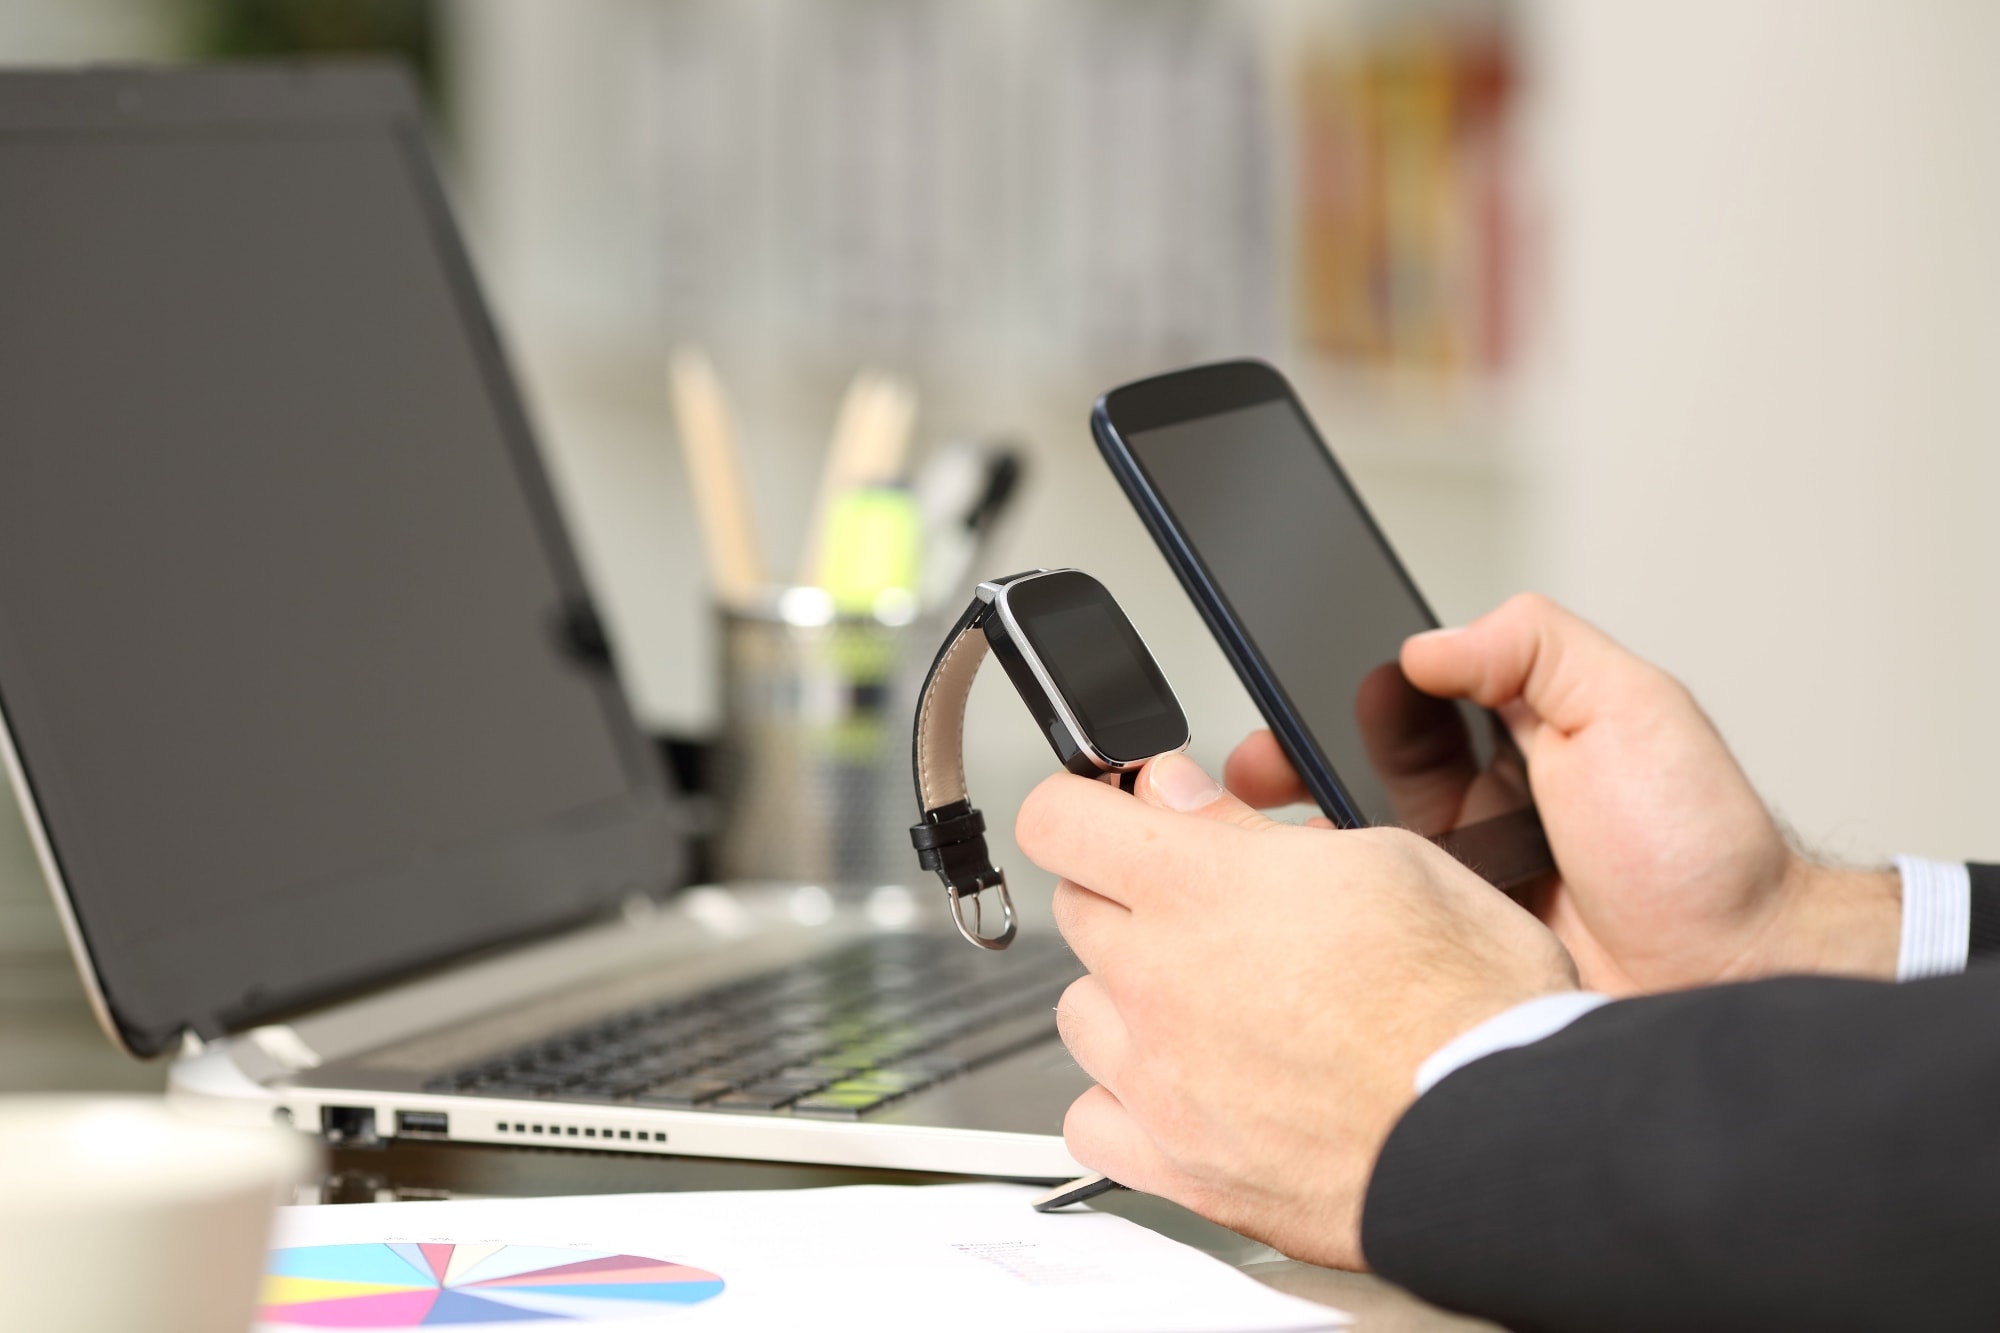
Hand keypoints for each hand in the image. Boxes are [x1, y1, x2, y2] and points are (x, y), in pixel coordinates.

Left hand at [1017, 753, 1575, 1269]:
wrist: (1506, 1137)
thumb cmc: (1471, 1003)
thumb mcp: (1383, 860)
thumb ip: (1248, 824)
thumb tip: (1176, 794)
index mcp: (1200, 889)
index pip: (1057, 818)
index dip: (1080, 803)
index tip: (1108, 811)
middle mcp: (1157, 981)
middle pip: (1076, 909)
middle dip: (1129, 893)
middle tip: (1210, 908)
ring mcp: (1158, 1079)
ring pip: (1080, 1011)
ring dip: (1125, 996)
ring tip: (1207, 1001)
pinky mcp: (1176, 1166)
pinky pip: (1092, 1120)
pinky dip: (1124, 1101)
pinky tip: (1182, 1088)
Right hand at [1225, 594, 1900, 993]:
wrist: (1733, 982)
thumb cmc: (1701, 852)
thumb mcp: (1633, 707)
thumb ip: (1538, 644)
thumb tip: (1429, 642)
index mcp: (1516, 737)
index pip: (1402, 697)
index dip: (1339, 687)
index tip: (1291, 683)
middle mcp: (1477, 807)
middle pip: (1352, 767)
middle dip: (1290, 759)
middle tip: (1251, 770)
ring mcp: (1456, 884)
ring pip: (1350, 847)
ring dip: (1305, 834)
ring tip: (1258, 831)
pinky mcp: (1445, 954)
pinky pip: (1369, 924)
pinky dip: (1329, 910)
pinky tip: (1300, 899)